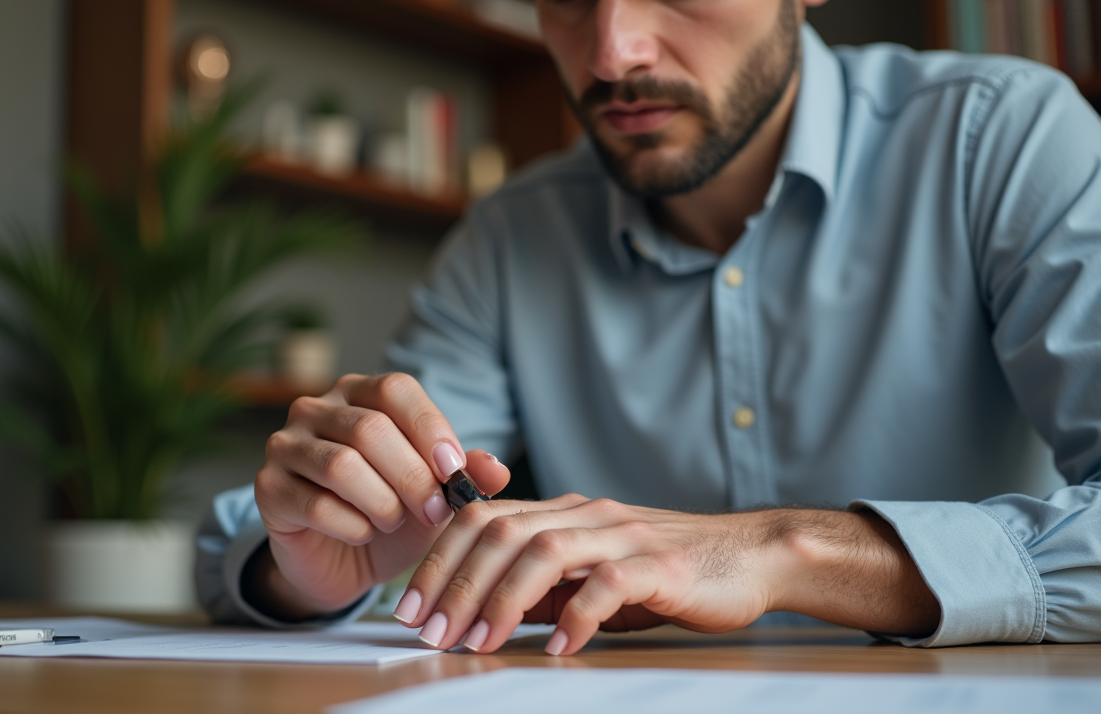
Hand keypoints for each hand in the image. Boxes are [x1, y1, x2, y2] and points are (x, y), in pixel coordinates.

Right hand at [251, 373, 509, 618]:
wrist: (344, 563)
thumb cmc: (393, 515)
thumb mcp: (437, 495)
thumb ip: (467, 476)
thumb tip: (495, 469)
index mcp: (360, 393)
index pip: (395, 389)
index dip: (429, 428)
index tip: (454, 471)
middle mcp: (316, 408)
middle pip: (370, 429)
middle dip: (412, 477)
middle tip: (434, 513)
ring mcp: (285, 445)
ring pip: (342, 465)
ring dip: (382, 503)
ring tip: (394, 522)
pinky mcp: (267, 488)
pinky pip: (315, 503)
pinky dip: (352, 526)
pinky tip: (363, 535)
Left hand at [395, 497, 939, 654]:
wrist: (749, 555)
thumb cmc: (669, 569)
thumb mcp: (595, 571)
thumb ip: (548, 583)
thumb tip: (492, 612)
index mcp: (563, 511)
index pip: (481, 518)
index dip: (438, 558)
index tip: (411, 605)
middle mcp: (584, 514)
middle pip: (499, 531)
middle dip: (454, 582)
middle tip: (429, 630)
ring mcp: (620, 536)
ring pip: (542, 551)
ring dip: (500, 600)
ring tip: (477, 644)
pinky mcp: (658, 566)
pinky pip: (607, 586)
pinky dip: (576, 618)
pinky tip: (558, 650)